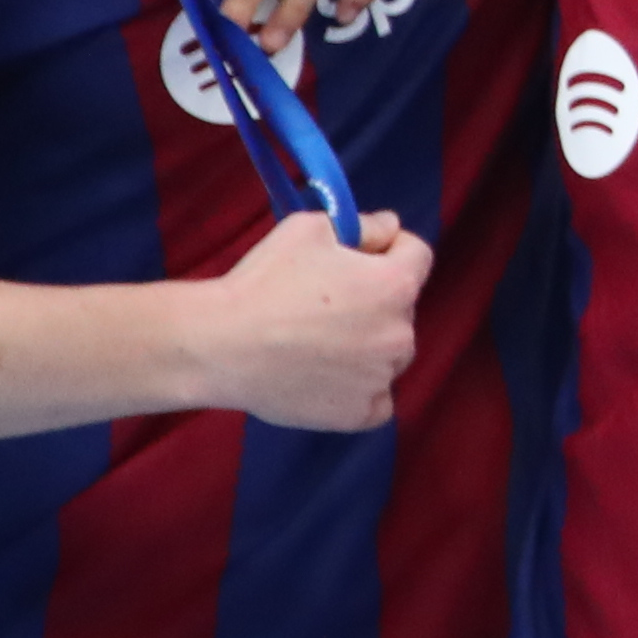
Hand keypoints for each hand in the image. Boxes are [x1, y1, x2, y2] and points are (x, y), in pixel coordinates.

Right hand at [200, 207, 431, 431]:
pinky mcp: (359, 413)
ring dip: (368, 347)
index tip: (362, 255)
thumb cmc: (264, 282)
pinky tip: (326, 378)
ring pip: (389, 355)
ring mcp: (381, 377)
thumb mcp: (313, 229)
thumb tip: (391, 227)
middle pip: (401, 308)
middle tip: (324, 305)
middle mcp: (401, 333)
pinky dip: (359, 391)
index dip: (391, 249)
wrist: (220, 346)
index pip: (418, 256)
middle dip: (375, 300)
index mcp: (396, 285)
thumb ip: (364, 224)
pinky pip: (377, 400)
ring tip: (317, 343)